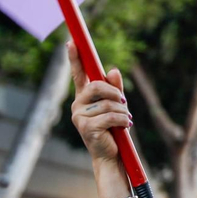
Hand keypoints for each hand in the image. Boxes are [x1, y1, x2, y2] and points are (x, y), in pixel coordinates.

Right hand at [68, 45, 131, 163]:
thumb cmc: (113, 129)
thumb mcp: (116, 105)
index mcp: (83, 97)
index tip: (71, 42)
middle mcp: (77, 105)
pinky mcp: (86, 128)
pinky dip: (123, 120)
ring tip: (125, 121)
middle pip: (96, 86)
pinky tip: (125, 127)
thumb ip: (114, 88)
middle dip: (114, 92)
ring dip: (123, 112)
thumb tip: (113, 70)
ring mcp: (79, 117)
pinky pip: (110, 116)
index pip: (78, 74)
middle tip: (125, 103)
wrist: (111, 155)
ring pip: (108, 103)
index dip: (75, 58)